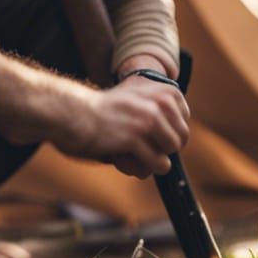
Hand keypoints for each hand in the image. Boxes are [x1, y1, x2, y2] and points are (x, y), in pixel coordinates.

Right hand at [58, 75, 189, 178]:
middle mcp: (159, 100)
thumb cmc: (102, 111)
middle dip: (163, 149)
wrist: (72, 112)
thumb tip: (181, 139)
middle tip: (140, 148)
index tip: (152, 134)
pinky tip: (124, 159)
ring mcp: (148, 118)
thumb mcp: (136, 97)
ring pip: (170, 154)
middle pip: (181, 139)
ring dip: (152, 161)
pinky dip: (142, 168)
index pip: (184, 119)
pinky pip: (156, 164)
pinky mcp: (135, 137)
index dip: (170, 133)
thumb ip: (159, 110)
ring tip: (131, 154)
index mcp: (162, 89)